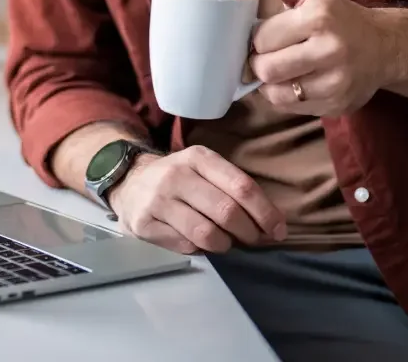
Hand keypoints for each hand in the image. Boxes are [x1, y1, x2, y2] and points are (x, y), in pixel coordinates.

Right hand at [108, 144, 286, 254]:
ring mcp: (158, 201)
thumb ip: (232, 187)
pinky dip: (200, 250)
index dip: (265, 212)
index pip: (241, 186)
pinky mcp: (145, 224)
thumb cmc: (179, 177)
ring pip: (207, 234)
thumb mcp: (203, 168)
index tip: (278, 230)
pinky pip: (186, 246)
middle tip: (256, 240)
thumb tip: (271, 221)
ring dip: (225, 244)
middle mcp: (177, 175)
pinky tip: (200, 243)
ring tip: (227, 242)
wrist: (129, 181)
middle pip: (227, 212)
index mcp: (198, 157)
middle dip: (249, 232)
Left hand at [235, 0, 390, 116]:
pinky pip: (290, 109)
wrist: (384, 46)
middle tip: (266, 54)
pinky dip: (284, 96)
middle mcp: (330, 51)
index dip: (256, 37)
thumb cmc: (337, 16)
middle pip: (266, 70)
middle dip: (259, 62)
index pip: (262, 38)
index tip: (264, 34)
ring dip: (269, 83)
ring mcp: (335, 83)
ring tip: (279, 67)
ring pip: (275, 94)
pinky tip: (294, 80)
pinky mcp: (336, 106)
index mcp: (319, 17)